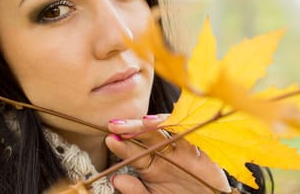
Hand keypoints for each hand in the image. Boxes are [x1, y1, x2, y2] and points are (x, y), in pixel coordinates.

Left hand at [105, 114, 230, 193]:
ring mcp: (181, 148)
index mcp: (150, 164)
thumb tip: (116, 180)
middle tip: (115, 125)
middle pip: (146, 134)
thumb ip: (136, 191)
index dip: (122, 145)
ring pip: (167, 129)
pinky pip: (191, 133)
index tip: (110, 140)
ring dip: (155, 124)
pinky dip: (181, 126)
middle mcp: (163, 152)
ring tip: (143, 122)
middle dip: (131, 128)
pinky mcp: (200, 149)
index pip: (133, 151)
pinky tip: (170, 125)